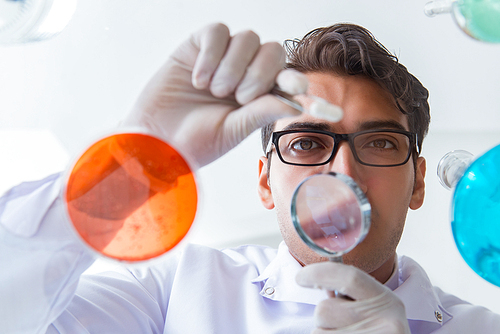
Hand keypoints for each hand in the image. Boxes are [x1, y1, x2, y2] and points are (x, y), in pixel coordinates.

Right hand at [123, 23, 305, 167]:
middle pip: (272, 51)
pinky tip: (198, 78)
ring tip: (214, 91)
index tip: (299, 87)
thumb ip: (262, 112)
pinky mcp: (197, 46)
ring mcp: (221, 59)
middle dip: (261, 72)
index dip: (294, 79)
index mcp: (257, 98)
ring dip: (234, 66)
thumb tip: (297, 102)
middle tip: (239, 96)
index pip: (284, 78)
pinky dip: (211, 54)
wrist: (154, 140)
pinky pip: (217, 32)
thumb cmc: (194, 142)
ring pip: (247, 38)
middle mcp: (243, 75)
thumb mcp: (232, 131)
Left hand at [296, 262, 409, 332]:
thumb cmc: (375, 331)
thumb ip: (351, 297)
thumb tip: (317, 282)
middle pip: (324, 309)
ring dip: (325, 333)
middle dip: (322, 318)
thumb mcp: (374, 312)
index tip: (300, 276)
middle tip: (342, 326)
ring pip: (318, 331)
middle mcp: (385, 320)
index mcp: (386, 301)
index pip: (350, 277)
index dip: (320, 273)